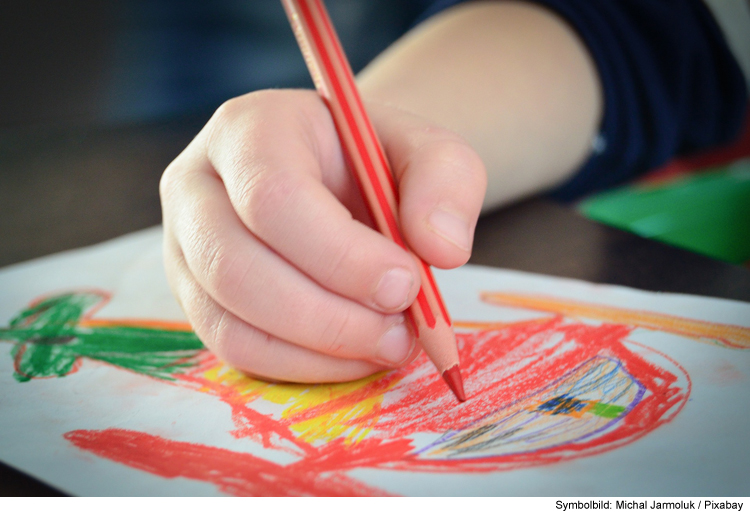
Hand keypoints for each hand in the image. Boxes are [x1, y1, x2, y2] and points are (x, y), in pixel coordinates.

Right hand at [160, 89, 485, 382]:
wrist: (337, 179)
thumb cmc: (375, 163)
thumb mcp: (428, 151)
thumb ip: (445, 183)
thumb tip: (439, 250)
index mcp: (249, 130)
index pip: (272, 197)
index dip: (340, 255)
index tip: (407, 284)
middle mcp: (197, 185)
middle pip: (236, 268)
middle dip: (328, 317)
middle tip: (399, 334)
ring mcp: (184, 246)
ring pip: (228, 320)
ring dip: (317, 351)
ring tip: (385, 346)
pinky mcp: (195, 295)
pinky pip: (233, 348)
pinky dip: (299, 366)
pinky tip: (352, 356)